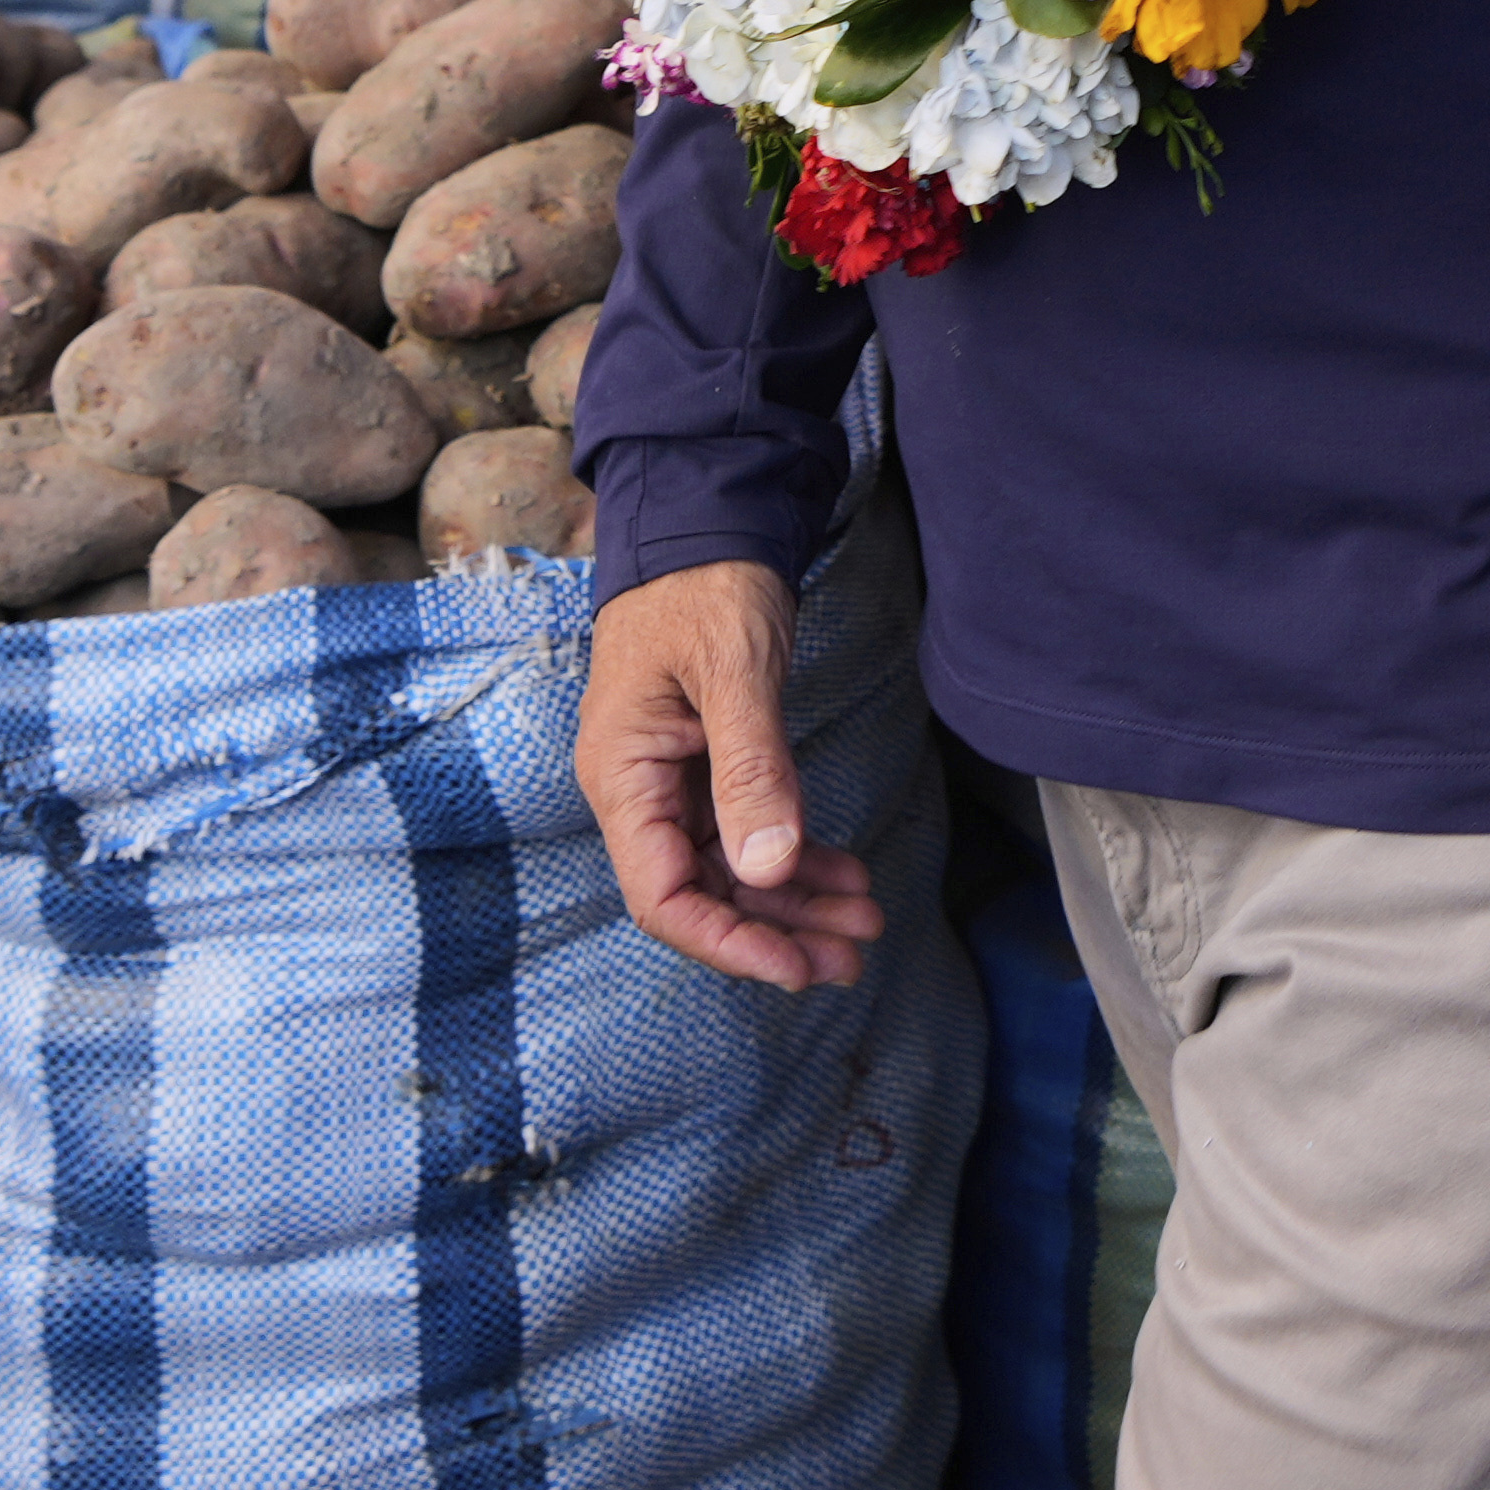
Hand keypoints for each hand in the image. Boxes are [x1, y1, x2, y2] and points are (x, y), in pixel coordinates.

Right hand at [578, 558, 887, 990]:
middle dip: (778, 931)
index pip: (662, 896)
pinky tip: (846, 877)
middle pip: (704, 894)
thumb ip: (751, 771)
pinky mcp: (709, 764)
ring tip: (865, 926)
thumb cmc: (706, 586)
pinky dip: (797, 858)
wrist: (708, 523)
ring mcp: (675, 781)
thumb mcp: (734, 674)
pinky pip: (750, 832)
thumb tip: (767, 867)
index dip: (728, 942)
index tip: (795, 966)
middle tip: (853, 957)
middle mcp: (641, 791)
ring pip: (733, 870)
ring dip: (796, 903)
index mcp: (624, 777)